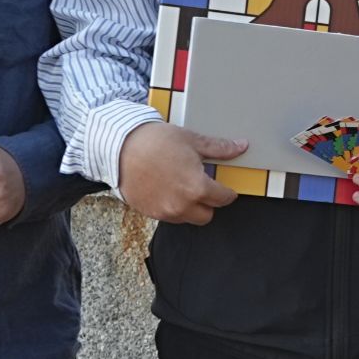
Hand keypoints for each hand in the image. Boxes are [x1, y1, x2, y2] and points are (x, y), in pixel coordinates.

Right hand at [117, 122, 248, 225]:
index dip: (227, 192)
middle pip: (207, 215)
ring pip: (188, 218)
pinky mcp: (149, 213)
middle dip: (209, 203)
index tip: (225, 188)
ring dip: (191, 207)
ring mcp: (164, 211)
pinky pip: (169, 216)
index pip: (223, 199)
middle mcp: (182, 205)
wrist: (118, 147)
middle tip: (203, 186)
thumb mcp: (192, 140)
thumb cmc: (155, 141)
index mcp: (197, 187)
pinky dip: (173, 207)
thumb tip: (241, 146)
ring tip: (183, 186)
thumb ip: (219, 148)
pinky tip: (167, 189)